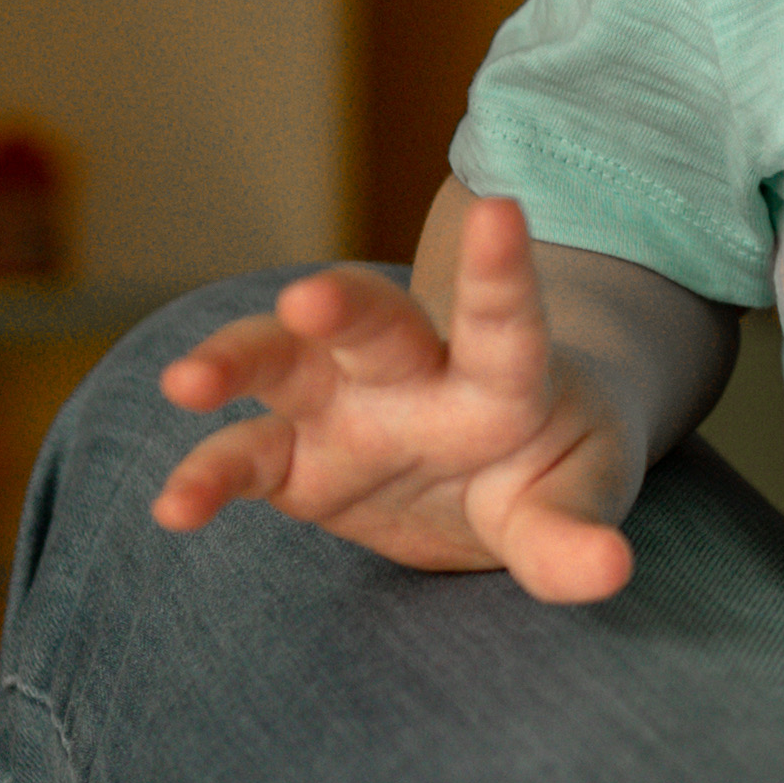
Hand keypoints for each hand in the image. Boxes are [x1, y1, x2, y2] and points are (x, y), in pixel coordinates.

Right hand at [149, 193, 648, 601]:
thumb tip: (608, 573)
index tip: (499, 210)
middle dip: (341, 305)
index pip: (506, 317)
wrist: (504, 467)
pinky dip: (207, 479)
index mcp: (501, 374)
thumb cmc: (555, 462)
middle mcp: (415, 372)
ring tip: (187, 382)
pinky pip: (244, 460)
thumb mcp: (580, 492)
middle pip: (375, 321)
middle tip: (309, 299)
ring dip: (236, 361)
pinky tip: (175, 508)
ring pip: (284, 362)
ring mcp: (346, 406)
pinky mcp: (297, 460)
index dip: (501, 268)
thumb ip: (574, 534)